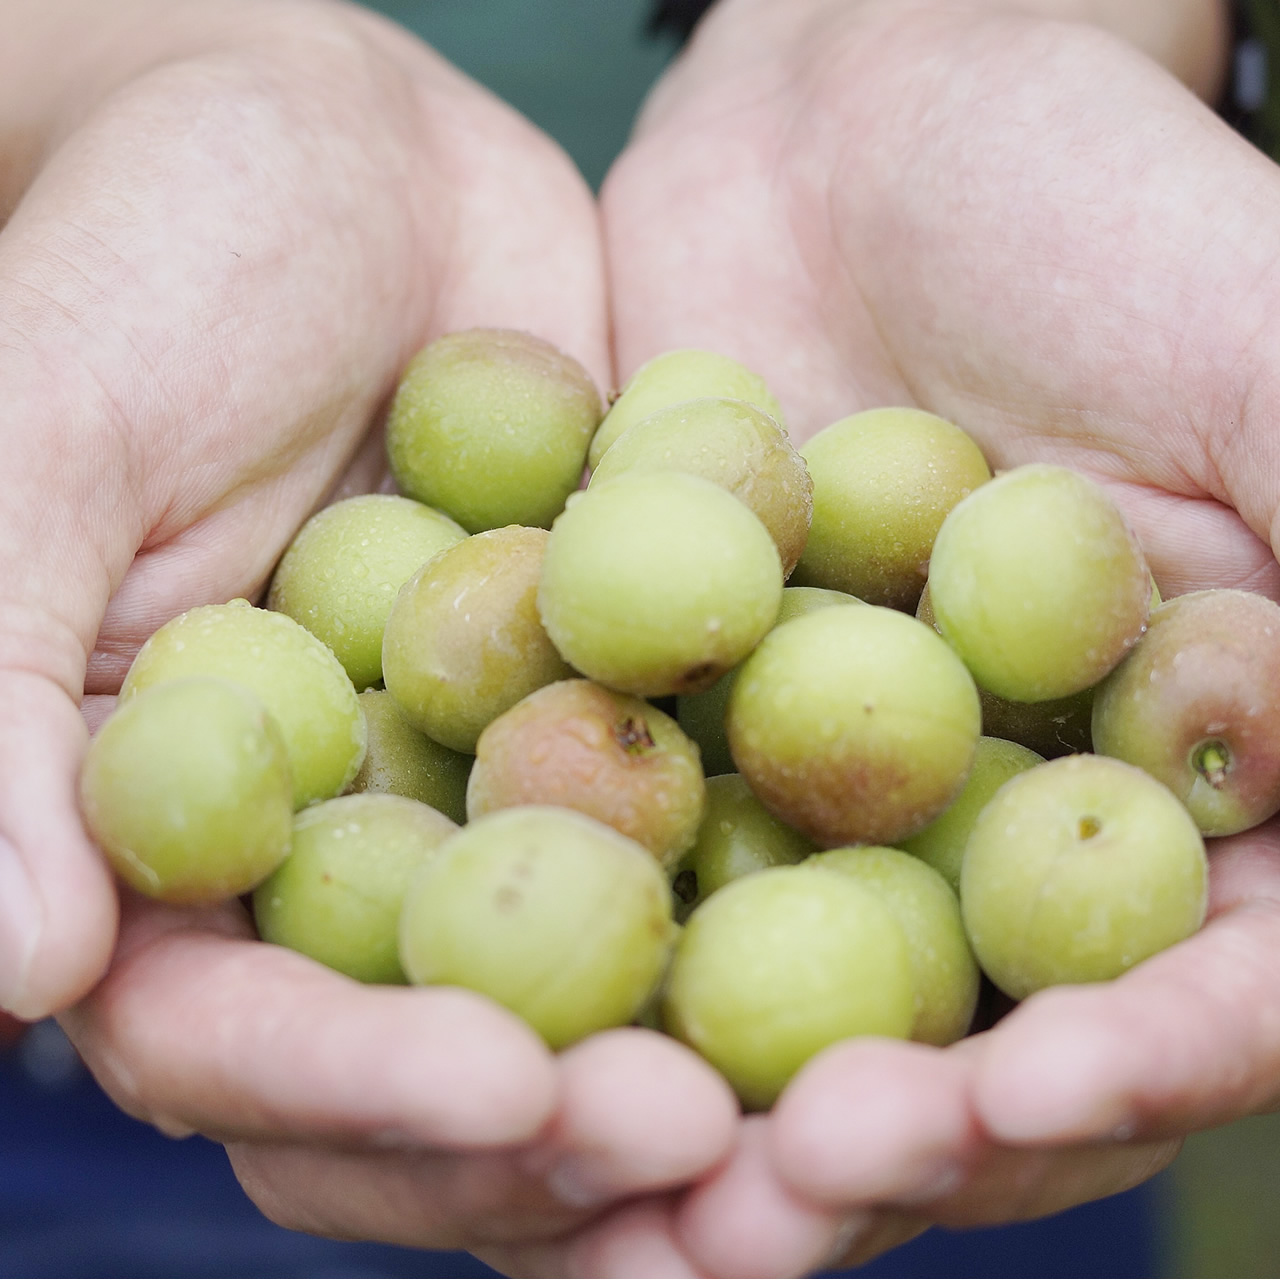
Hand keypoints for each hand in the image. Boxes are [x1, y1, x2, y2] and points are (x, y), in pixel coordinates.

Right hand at [6, 1, 734, 1269]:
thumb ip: (3, 690)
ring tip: (842, 1128)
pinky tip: (914, 958)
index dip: (365, 1085)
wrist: (344, 161)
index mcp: (174, 847)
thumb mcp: (46, 437)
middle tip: (714, 1156)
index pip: (241, 1036)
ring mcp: (495, 803)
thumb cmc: (157, 261)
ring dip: (711, 1080)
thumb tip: (14, 970)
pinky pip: (717, 838)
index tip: (515, 1096)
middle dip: (565, 1136)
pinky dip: (807, 904)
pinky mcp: (627, 724)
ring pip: (596, 1001)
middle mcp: (341, 861)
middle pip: (435, 1072)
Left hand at [602, 0, 1279, 1271]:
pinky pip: (620, 870)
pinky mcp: (672, 741)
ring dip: (707, 1108)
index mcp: (1195, 784)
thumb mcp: (1267, 356)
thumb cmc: (1098, 212)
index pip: (1205, 981)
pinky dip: (565, 953)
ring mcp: (830, 807)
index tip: (1021, 1101)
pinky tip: (487, 1026)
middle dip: (892, 1142)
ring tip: (627, 1171)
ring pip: (783, 1010)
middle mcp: (1011, 830)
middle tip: (780, 1201)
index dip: (1136, 1063)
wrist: (865, 127)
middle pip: (976, 1048)